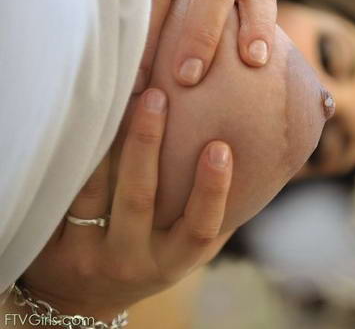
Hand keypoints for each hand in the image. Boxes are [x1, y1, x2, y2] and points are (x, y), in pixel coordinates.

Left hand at [18, 88, 232, 321]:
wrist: (84, 296)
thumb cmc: (154, 257)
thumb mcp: (189, 248)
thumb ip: (222, 213)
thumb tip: (267, 157)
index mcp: (173, 260)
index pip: (198, 228)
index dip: (211, 190)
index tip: (220, 146)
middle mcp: (132, 259)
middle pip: (138, 199)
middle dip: (146, 144)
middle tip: (158, 96)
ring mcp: (89, 253)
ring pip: (93, 191)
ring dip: (105, 140)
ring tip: (118, 93)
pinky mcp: (51, 245)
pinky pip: (61, 193)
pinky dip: (74, 154)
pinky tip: (86, 117)